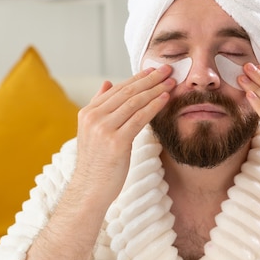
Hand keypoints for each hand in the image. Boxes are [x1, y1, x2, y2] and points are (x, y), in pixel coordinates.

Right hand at [73, 65, 175, 204]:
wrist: (90, 190)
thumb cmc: (96, 163)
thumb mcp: (93, 131)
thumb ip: (100, 106)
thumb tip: (107, 83)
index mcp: (88, 113)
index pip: (117, 89)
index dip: (138, 77)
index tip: (154, 70)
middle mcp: (94, 117)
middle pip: (128, 92)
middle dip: (150, 79)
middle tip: (168, 69)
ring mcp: (103, 129)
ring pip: (135, 102)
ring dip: (156, 90)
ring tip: (171, 82)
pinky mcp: (116, 141)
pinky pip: (139, 118)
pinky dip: (154, 106)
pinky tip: (166, 99)